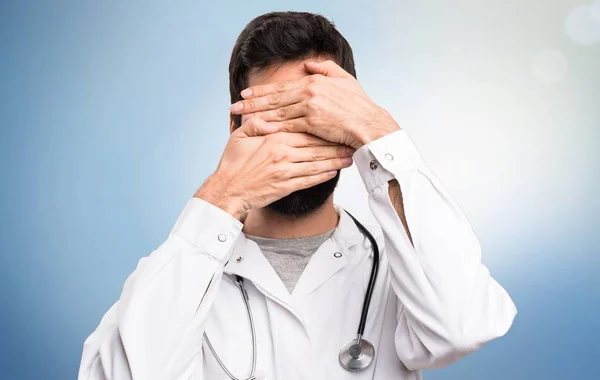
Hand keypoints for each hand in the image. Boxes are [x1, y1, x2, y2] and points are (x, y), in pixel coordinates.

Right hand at [194, 116, 354, 220]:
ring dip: (334, 161)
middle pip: (315, 147)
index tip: (336, 126)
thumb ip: (255, 123)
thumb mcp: (239, 137)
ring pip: (316, 164)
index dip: (322, 129)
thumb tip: (267, 113)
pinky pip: (309, 180)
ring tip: (349, 158)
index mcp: (273, 138)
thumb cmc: (232, 164)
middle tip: (351, 142)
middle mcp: (282, 153)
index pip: (304, 130)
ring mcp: (285, 171)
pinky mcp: (285, 187)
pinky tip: (333, 172)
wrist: (227, 190)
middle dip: (335, 145)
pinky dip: (323, 176)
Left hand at [229, 60, 400, 149]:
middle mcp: (309, 92)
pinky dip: (272, 128)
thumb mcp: (344, 80)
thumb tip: (307, 65)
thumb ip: (325, 69)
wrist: (369, 123)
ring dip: (256, 115)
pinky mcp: (312, 123)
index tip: (245, 93)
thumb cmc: (359, 105)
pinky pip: (287, 126)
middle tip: (234, 106)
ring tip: (240, 118)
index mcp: (313, 81)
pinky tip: (258, 129)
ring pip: (277, 112)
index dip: (261, 91)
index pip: (281, 87)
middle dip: (251, 102)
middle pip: (274, 99)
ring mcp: (309, 107)